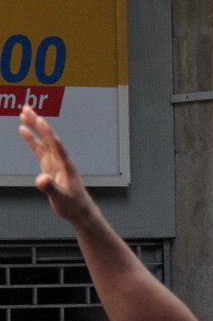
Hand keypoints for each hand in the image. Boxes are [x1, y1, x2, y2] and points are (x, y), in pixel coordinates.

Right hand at [18, 106, 98, 222]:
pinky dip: (32, 139)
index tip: (40, 120)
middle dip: (38, 123)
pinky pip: (39, 149)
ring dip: (34, 127)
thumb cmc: (73, 206)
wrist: (80, 211)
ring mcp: (55, 162)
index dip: (48, 134)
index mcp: (66, 166)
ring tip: (23, 113)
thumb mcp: (61, 198)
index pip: (56, 146)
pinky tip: (23, 130)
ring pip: (43, 141)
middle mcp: (61, 161)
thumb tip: (41, 179)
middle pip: (48, 138)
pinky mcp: (50, 167)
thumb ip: (51, 188)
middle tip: (26, 108)